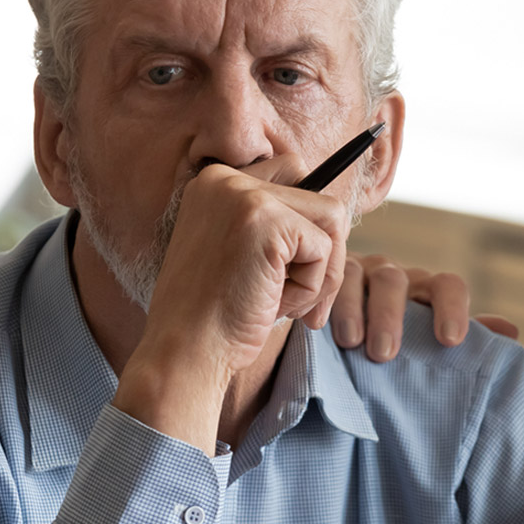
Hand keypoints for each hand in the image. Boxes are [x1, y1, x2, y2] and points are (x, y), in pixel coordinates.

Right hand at [113, 160, 350, 448]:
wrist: (186, 352)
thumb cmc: (213, 318)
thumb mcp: (238, 256)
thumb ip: (272, 226)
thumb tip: (338, 216)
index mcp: (213, 183)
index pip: (292, 171)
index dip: (305, 222)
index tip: (293, 265)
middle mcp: (225, 179)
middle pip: (319, 198)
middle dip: (324, 253)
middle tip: (304, 301)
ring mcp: (245, 196)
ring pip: (332, 220)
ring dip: (321, 272)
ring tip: (285, 304)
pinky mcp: (268, 222)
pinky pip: (325, 249)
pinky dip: (312, 287)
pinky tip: (274, 306)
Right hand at [332, 253, 518, 361]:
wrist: (349, 331)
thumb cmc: (399, 341)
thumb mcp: (429, 340)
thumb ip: (468, 338)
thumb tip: (511, 334)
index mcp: (427, 290)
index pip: (447, 286)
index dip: (453, 309)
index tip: (451, 341)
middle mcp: (396, 277)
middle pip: (397, 283)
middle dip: (392, 317)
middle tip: (386, 354)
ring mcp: (360, 273)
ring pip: (360, 277)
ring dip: (356, 309)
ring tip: (352, 343)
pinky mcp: (329, 278)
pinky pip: (327, 281)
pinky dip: (324, 302)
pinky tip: (318, 326)